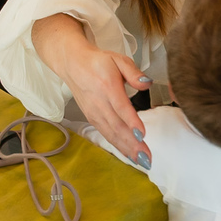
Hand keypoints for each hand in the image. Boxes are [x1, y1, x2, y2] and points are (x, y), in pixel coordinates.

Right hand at [61, 43, 153, 167]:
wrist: (72, 64)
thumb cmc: (99, 62)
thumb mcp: (118, 59)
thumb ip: (134, 72)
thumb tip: (147, 83)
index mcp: (107, 86)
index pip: (120, 106)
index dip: (131, 121)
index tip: (142, 134)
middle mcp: (99, 102)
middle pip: (116, 126)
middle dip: (132, 143)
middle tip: (147, 157)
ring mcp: (94, 112)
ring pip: (111, 134)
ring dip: (126, 149)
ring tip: (141, 160)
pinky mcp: (91, 118)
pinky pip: (106, 134)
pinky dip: (118, 146)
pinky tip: (130, 155)